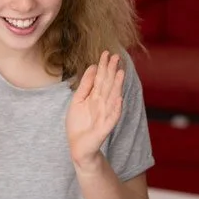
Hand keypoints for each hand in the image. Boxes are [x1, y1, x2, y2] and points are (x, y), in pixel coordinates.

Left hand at [66, 51, 125, 170]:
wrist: (78, 146)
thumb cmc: (78, 124)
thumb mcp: (78, 100)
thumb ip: (85, 84)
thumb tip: (93, 67)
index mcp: (95, 96)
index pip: (101, 78)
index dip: (103, 66)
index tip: (106, 53)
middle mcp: (102, 103)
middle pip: (107, 84)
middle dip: (111, 71)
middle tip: (116, 56)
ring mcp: (105, 114)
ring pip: (112, 97)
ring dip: (117, 85)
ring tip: (121, 73)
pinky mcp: (105, 127)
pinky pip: (112, 117)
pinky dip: (116, 108)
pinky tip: (119, 99)